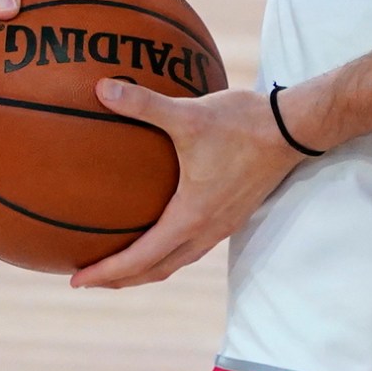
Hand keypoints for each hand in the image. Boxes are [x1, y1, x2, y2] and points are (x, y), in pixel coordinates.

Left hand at [69, 81, 303, 289]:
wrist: (295, 129)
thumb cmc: (243, 124)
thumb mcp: (190, 114)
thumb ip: (144, 104)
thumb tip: (101, 89)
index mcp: (191, 217)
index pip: (141, 259)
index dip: (106, 272)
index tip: (77, 281)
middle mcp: (207, 229)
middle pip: (158, 270)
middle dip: (122, 279)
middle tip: (91, 279)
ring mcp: (225, 224)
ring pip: (179, 260)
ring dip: (148, 267)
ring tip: (123, 263)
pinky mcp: (236, 213)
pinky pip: (195, 245)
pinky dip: (171, 249)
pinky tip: (165, 228)